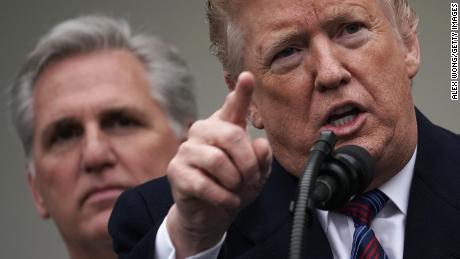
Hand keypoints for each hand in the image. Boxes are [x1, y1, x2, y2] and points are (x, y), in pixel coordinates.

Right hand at [166, 72, 271, 257]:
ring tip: (236, 191)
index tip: (248, 77)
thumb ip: (261, 158)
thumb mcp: (256, 175)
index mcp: (224, 128)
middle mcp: (203, 132)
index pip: (233, 107)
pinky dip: (222, 197)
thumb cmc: (233, 187)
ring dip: (234, 181)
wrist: (211, 215)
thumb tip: (261, 145)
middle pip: (231, 135)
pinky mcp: (176, 171)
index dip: (242, 92)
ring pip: (217, 160)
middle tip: (251, 180)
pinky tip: (227, 201)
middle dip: (248, 163)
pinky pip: (204, 183)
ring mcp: (187, 150)